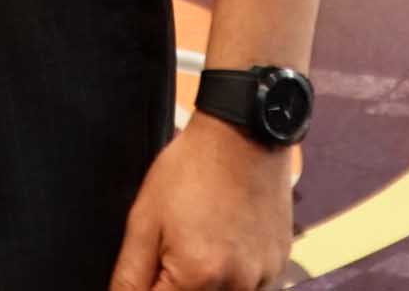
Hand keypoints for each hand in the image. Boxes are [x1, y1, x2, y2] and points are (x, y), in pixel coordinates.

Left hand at [112, 113, 295, 290]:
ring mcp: (262, 277)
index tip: (154, 262)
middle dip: (177, 282)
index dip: (148, 288)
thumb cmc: (193, 168)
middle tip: (177, 243)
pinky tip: (224, 239)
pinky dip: (231, 273)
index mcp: (198, 276)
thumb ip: (130, 275)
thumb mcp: (145, 219)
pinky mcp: (278, 265)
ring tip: (202, 237)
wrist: (244, 134)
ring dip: (205, 281)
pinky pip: (247, 286)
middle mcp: (236, 285)